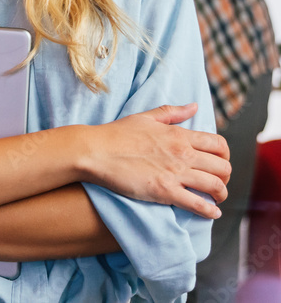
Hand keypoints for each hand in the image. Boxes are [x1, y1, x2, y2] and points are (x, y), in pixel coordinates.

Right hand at [80, 103, 229, 219]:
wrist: (95, 151)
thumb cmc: (116, 134)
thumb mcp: (145, 117)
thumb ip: (172, 112)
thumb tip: (194, 107)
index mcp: (179, 135)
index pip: (219, 145)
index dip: (225, 156)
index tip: (218, 162)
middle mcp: (182, 153)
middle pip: (223, 167)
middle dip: (225, 177)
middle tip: (218, 182)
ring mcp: (175, 173)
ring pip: (216, 186)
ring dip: (221, 195)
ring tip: (216, 199)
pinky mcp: (165, 191)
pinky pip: (198, 204)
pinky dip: (210, 211)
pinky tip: (212, 213)